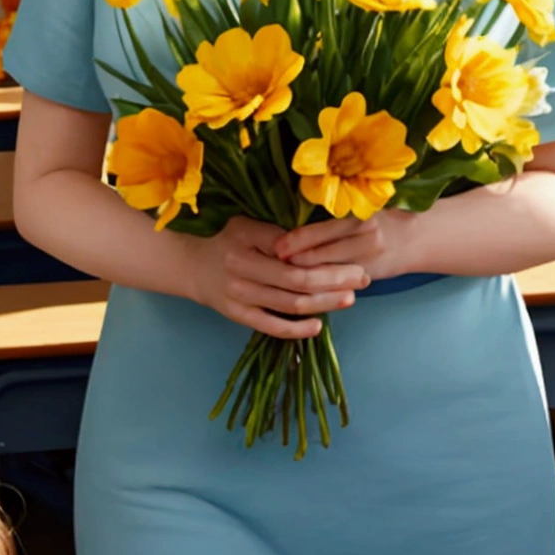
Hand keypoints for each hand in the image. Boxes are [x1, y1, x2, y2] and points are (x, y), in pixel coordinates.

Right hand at [185, 215, 369, 339]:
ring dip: (324, 303)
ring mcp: (240, 298)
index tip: (354, 258)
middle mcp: (242, 273)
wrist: (192, 267)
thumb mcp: (247, 225)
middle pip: (298, 281)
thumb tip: (317, 244)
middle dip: (335, 280)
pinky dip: (297, 329)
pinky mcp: (238, 316)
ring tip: (349, 298)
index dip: (327, 259)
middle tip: (362, 278)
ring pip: (290, 305)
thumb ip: (278, 235)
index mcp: (246, 245)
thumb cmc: (227, 240)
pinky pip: (272, 327)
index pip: (294, 255)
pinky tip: (319, 324)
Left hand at [277, 209, 424, 283]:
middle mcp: (367, 237)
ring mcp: (369, 260)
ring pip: (327, 274)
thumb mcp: (360, 209)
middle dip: (293, 261)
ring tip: (280, 277)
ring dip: (303, 277)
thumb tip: (290, 220)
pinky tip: (301, 289)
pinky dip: (319, 287)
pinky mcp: (369, 278)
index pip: (321, 231)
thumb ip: (332, 216)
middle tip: (270, 264)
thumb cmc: (381, 217)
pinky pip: (338, 286)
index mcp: (360, 215)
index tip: (275, 246)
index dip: (295, 240)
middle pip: (321, 254)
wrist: (416, 237)